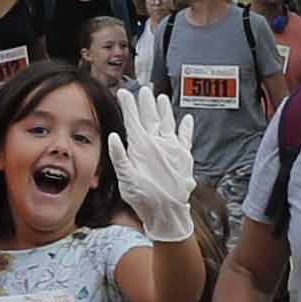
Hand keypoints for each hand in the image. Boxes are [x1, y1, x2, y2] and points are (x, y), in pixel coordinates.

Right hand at [111, 94, 198, 242]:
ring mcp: (173, 148)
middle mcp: (158, 142)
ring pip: (168, 122)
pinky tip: (187, 119)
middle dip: (146, 102)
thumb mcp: (124, 178)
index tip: (124, 93)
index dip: (128, 104)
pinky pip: (186, 137)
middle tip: (143, 90)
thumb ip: (119, 156)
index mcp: (141, 146)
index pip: (132, 119)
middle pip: (151, 117)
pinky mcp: (185, 156)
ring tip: (161, 97)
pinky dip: (186, 127)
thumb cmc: (143, 197)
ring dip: (164, 109)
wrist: (168, 211)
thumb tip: (113, 136)